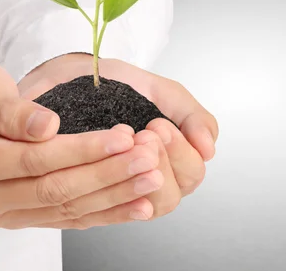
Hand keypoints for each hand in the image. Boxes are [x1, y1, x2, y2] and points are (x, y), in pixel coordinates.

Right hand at [0, 56, 164, 228]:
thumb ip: (8, 108)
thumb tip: (46, 128)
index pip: (35, 159)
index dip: (83, 149)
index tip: (123, 136)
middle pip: (54, 189)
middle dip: (107, 174)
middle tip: (148, 159)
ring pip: (65, 208)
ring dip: (113, 196)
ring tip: (151, 181)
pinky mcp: (19, 216)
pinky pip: (66, 219)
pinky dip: (104, 214)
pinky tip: (137, 207)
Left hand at [19, 53, 218, 217]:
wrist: (75, 77)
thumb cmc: (119, 86)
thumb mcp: (164, 93)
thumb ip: (193, 116)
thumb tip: (209, 150)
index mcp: (175, 157)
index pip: (192, 172)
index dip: (180, 152)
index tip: (157, 125)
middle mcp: (153, 177)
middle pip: (173, 194)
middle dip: (160, 163)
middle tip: (142, 135)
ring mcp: (126, 187)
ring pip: (146, 204)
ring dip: (139, 177)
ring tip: (125, 146)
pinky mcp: (98, 193)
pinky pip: (112, 208)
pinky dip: (116, 192)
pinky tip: (110, 172)